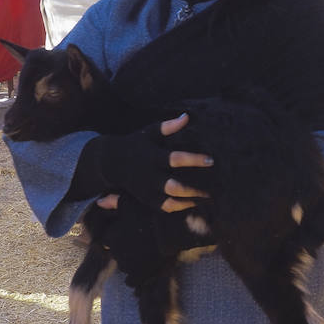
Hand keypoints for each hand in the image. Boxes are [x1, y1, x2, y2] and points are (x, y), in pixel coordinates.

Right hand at [97, 113, 211, 212]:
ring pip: (170, 200)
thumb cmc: (136, 143)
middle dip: (194, 189)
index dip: (194, 160)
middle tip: (213, 188)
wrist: (110, 161)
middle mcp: (150, 176)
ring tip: (207, 198)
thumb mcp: (150, 132)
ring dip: (189, 200)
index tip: (211, 160)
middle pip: (173, 186)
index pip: (176, 159)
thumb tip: (187, 116)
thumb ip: (169, 126)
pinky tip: (193, 202)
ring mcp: (147, 190)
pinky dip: (179, 207)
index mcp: (153, 157)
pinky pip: (165, 207)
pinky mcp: (146, 199)